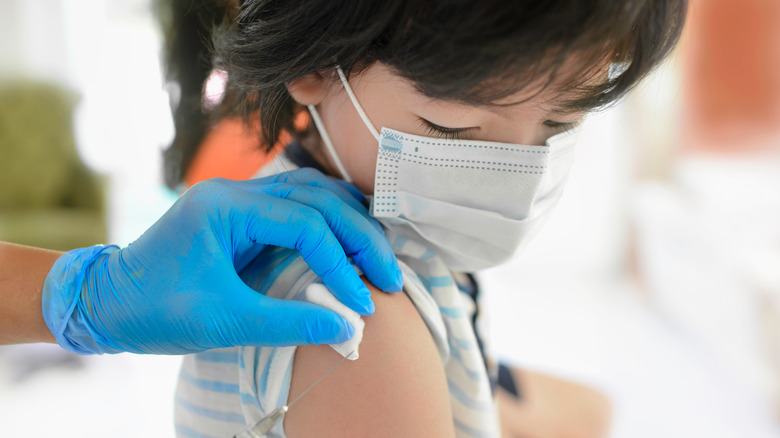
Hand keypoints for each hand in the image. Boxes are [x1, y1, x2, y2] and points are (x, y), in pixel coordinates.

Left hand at [42, 168, 402, 353]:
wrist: (106, 301)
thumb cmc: (154, 310)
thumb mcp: (222, 322)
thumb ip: (287, 323)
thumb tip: (346, 328)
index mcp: (224, 207)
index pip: (304, 223)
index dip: (340, 262)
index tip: (361, 301)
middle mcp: (234, 192)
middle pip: (318, 198)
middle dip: (359, 236)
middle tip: (389, 275)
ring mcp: (239, 198)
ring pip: (313, 193)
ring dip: (350, 223)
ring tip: (377, 257)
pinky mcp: (243, 214)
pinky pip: (298, 206)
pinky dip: (330, 222)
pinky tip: (349, 243)